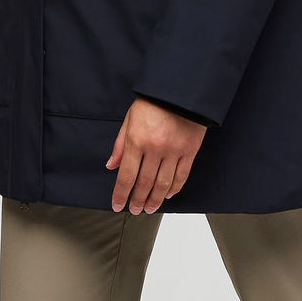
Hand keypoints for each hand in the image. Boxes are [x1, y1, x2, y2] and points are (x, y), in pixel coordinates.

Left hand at [106, 96, 206, 213]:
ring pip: (163, 184)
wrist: (179, 89)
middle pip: (144, 183)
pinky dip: (174, 188)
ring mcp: (173, 150)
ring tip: (149, 208)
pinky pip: (181, 175)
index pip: (126, 176)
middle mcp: (154, 148)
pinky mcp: (189, 150)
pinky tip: (167, 195)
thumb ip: (120, 144)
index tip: (117, 205)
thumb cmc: (153, 101)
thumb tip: (112, 165)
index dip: (121, 194)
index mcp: (136, 139)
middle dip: (138, 200)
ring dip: (155, 200)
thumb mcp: (130, 118)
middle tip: (135, 210)